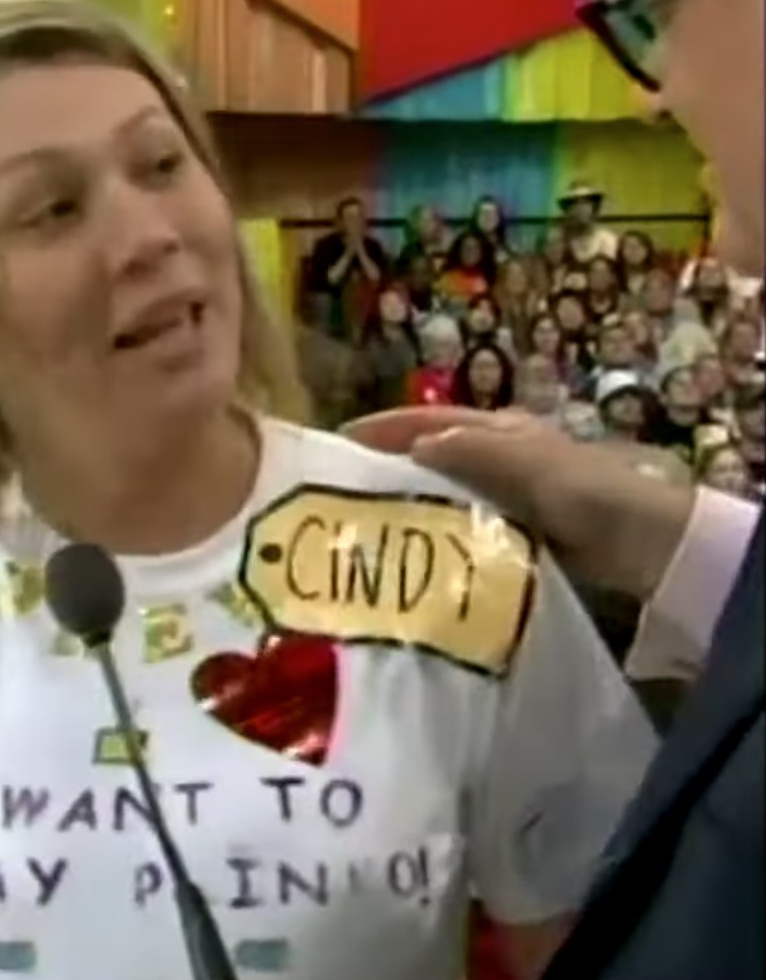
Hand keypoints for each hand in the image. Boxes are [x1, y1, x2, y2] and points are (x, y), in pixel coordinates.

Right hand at [342, 407, 696, 600]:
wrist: (645, 544)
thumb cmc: (586, 491)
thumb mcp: (525, 462)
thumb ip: (470, 450)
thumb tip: (412, 445)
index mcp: (500, 428)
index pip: (427, 420)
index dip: (382, 427)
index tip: (334, 442)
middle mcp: (499, 456)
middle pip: (430, 457)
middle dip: (385, 467)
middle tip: (336, 492)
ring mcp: (508, 497)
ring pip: (443, 496)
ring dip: (407, 506)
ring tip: (362, 528)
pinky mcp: (516, 535)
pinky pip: (463, 531)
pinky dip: (435, 538)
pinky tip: (411, 558)